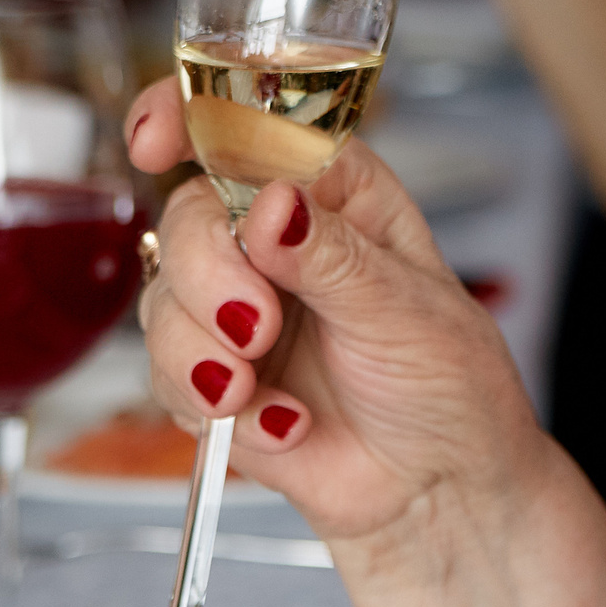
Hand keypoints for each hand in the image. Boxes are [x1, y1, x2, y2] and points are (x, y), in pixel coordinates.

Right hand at [126, 81, 542, 544]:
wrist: (441, 488)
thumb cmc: (450, 383)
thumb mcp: (406, 309)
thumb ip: (332, 258)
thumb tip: (272, 205)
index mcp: (335, 196)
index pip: (250, 129)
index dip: (190, 118)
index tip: (155, 142)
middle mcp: (277, 242)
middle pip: (188, 218)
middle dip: (207, 275)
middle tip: (254, 326)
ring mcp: (239, 310)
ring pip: (162, 300)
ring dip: (202, 352)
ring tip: (261, 393)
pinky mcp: (215, 379)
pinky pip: (167, 378)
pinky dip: (218, 409)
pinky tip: (285, 427)